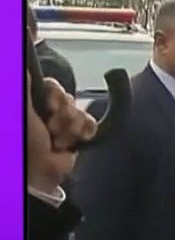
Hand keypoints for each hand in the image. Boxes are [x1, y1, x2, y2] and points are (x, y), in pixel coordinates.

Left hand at [25, 72, 96, 193]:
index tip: (50, 104)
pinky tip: (75, 140)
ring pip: (79, 111)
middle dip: (63, 111)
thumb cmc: (24, 143)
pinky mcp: (75, 138)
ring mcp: (60, 126)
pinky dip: (85, 132)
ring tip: (59, 138)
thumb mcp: (20, 107)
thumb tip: (27, 62)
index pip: (49, 86)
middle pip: (66, 98)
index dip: (54, 94)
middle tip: (51, 124)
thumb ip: (24, 85)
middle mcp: (44, 113)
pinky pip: (90, 124)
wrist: (38, 176)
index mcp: (30, 104)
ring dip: (71, 125)